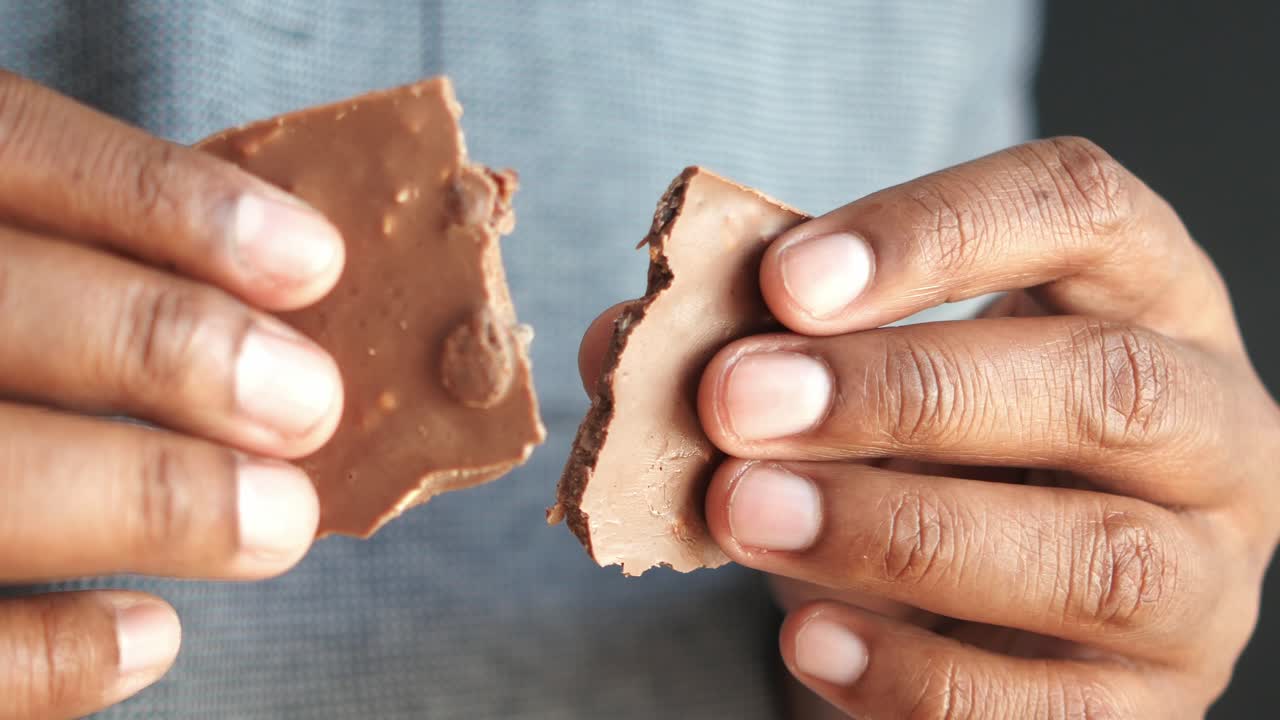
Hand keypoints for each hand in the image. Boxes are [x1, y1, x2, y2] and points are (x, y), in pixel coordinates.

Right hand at [0, 72, 343, 717]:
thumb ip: (76, 254)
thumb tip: (274, 306)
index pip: (11, 147)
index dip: (168, 203)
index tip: (314, 262)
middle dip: (166, 351)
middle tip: (309, 403)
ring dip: (143, 501)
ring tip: (278, 524)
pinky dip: (43, 654)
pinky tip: (153, 633)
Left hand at [689, 137, 1279, 717]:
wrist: (1005, 593)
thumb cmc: (937, 446)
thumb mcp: (865, 371)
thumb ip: (760, 344)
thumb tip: (618, 344)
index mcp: (1143, 293)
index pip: (1075, 210)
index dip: (931, 233)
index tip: (784, 277)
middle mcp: (1209, 424)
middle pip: (1102, 387)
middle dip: (903, 392)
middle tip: (735, 401)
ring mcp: (1202, 574)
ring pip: (1098, 556)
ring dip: (899, 533)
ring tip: (743, 512)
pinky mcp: (1153, 703)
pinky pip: (1060, 710)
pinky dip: (918, 677)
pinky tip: (808, 637)